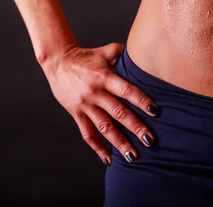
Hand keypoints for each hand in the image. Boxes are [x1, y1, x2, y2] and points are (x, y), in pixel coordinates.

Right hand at [40, 42, 158, 164]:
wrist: (58, 62)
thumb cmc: (87, 56)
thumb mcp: (106, 52)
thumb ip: (124, 54)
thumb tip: (145, 54)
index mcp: (104, 77)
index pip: (125, 90)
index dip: (140, 100)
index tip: (154, 111)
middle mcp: (95, 93)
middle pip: (118, 112)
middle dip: (135, 127)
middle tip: (150, 140)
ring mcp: (85, 105)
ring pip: (104, 128)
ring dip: (119, 143)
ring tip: (133, 156)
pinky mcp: (76, 114)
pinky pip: (87, 134)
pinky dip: (98, 148)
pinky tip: (109, 159)